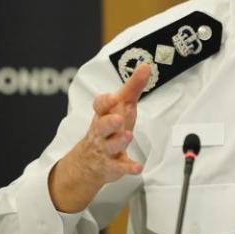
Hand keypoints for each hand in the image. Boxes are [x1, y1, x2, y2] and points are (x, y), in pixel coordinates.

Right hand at [48, 64, 150, 212]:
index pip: (99, 106)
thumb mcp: (120, 106)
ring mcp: (106, 149)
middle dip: (109, 121)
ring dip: (119, 141)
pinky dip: (128, 168)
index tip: (111, 97)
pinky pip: (119, 167)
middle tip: (118, 118)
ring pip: (110, 145)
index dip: (104, 102)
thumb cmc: (109, 128)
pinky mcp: (112, 165)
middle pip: (102, 125)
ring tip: (127, 136)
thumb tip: (146, 66)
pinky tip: (137, 168)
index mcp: (104, 114)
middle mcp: (102, 131)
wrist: (88, 162)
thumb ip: (133, 87)